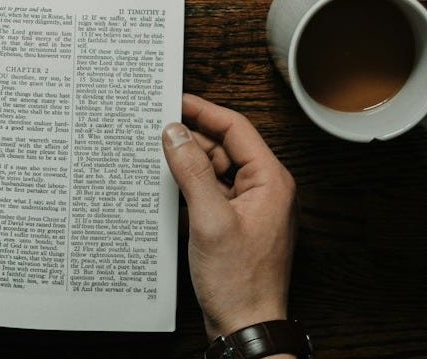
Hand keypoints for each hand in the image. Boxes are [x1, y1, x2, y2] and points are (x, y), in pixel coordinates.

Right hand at [162, 94, 296, 340]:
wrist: (246, 326)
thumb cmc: (238, 282)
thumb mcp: (209, 220)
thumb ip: (192, 171)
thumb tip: (175, 133)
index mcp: (270, 181)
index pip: (236, 128)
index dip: (204, 111)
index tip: (175, 100)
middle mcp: (265, 189)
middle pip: (225, 146)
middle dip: (191, 137)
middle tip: (156, 127)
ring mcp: (250, 207)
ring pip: (216, 169)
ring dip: (189, 162)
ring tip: (156, 155)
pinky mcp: (235, 223)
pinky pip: (212, 191)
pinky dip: (191, 184)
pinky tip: (168, 184)